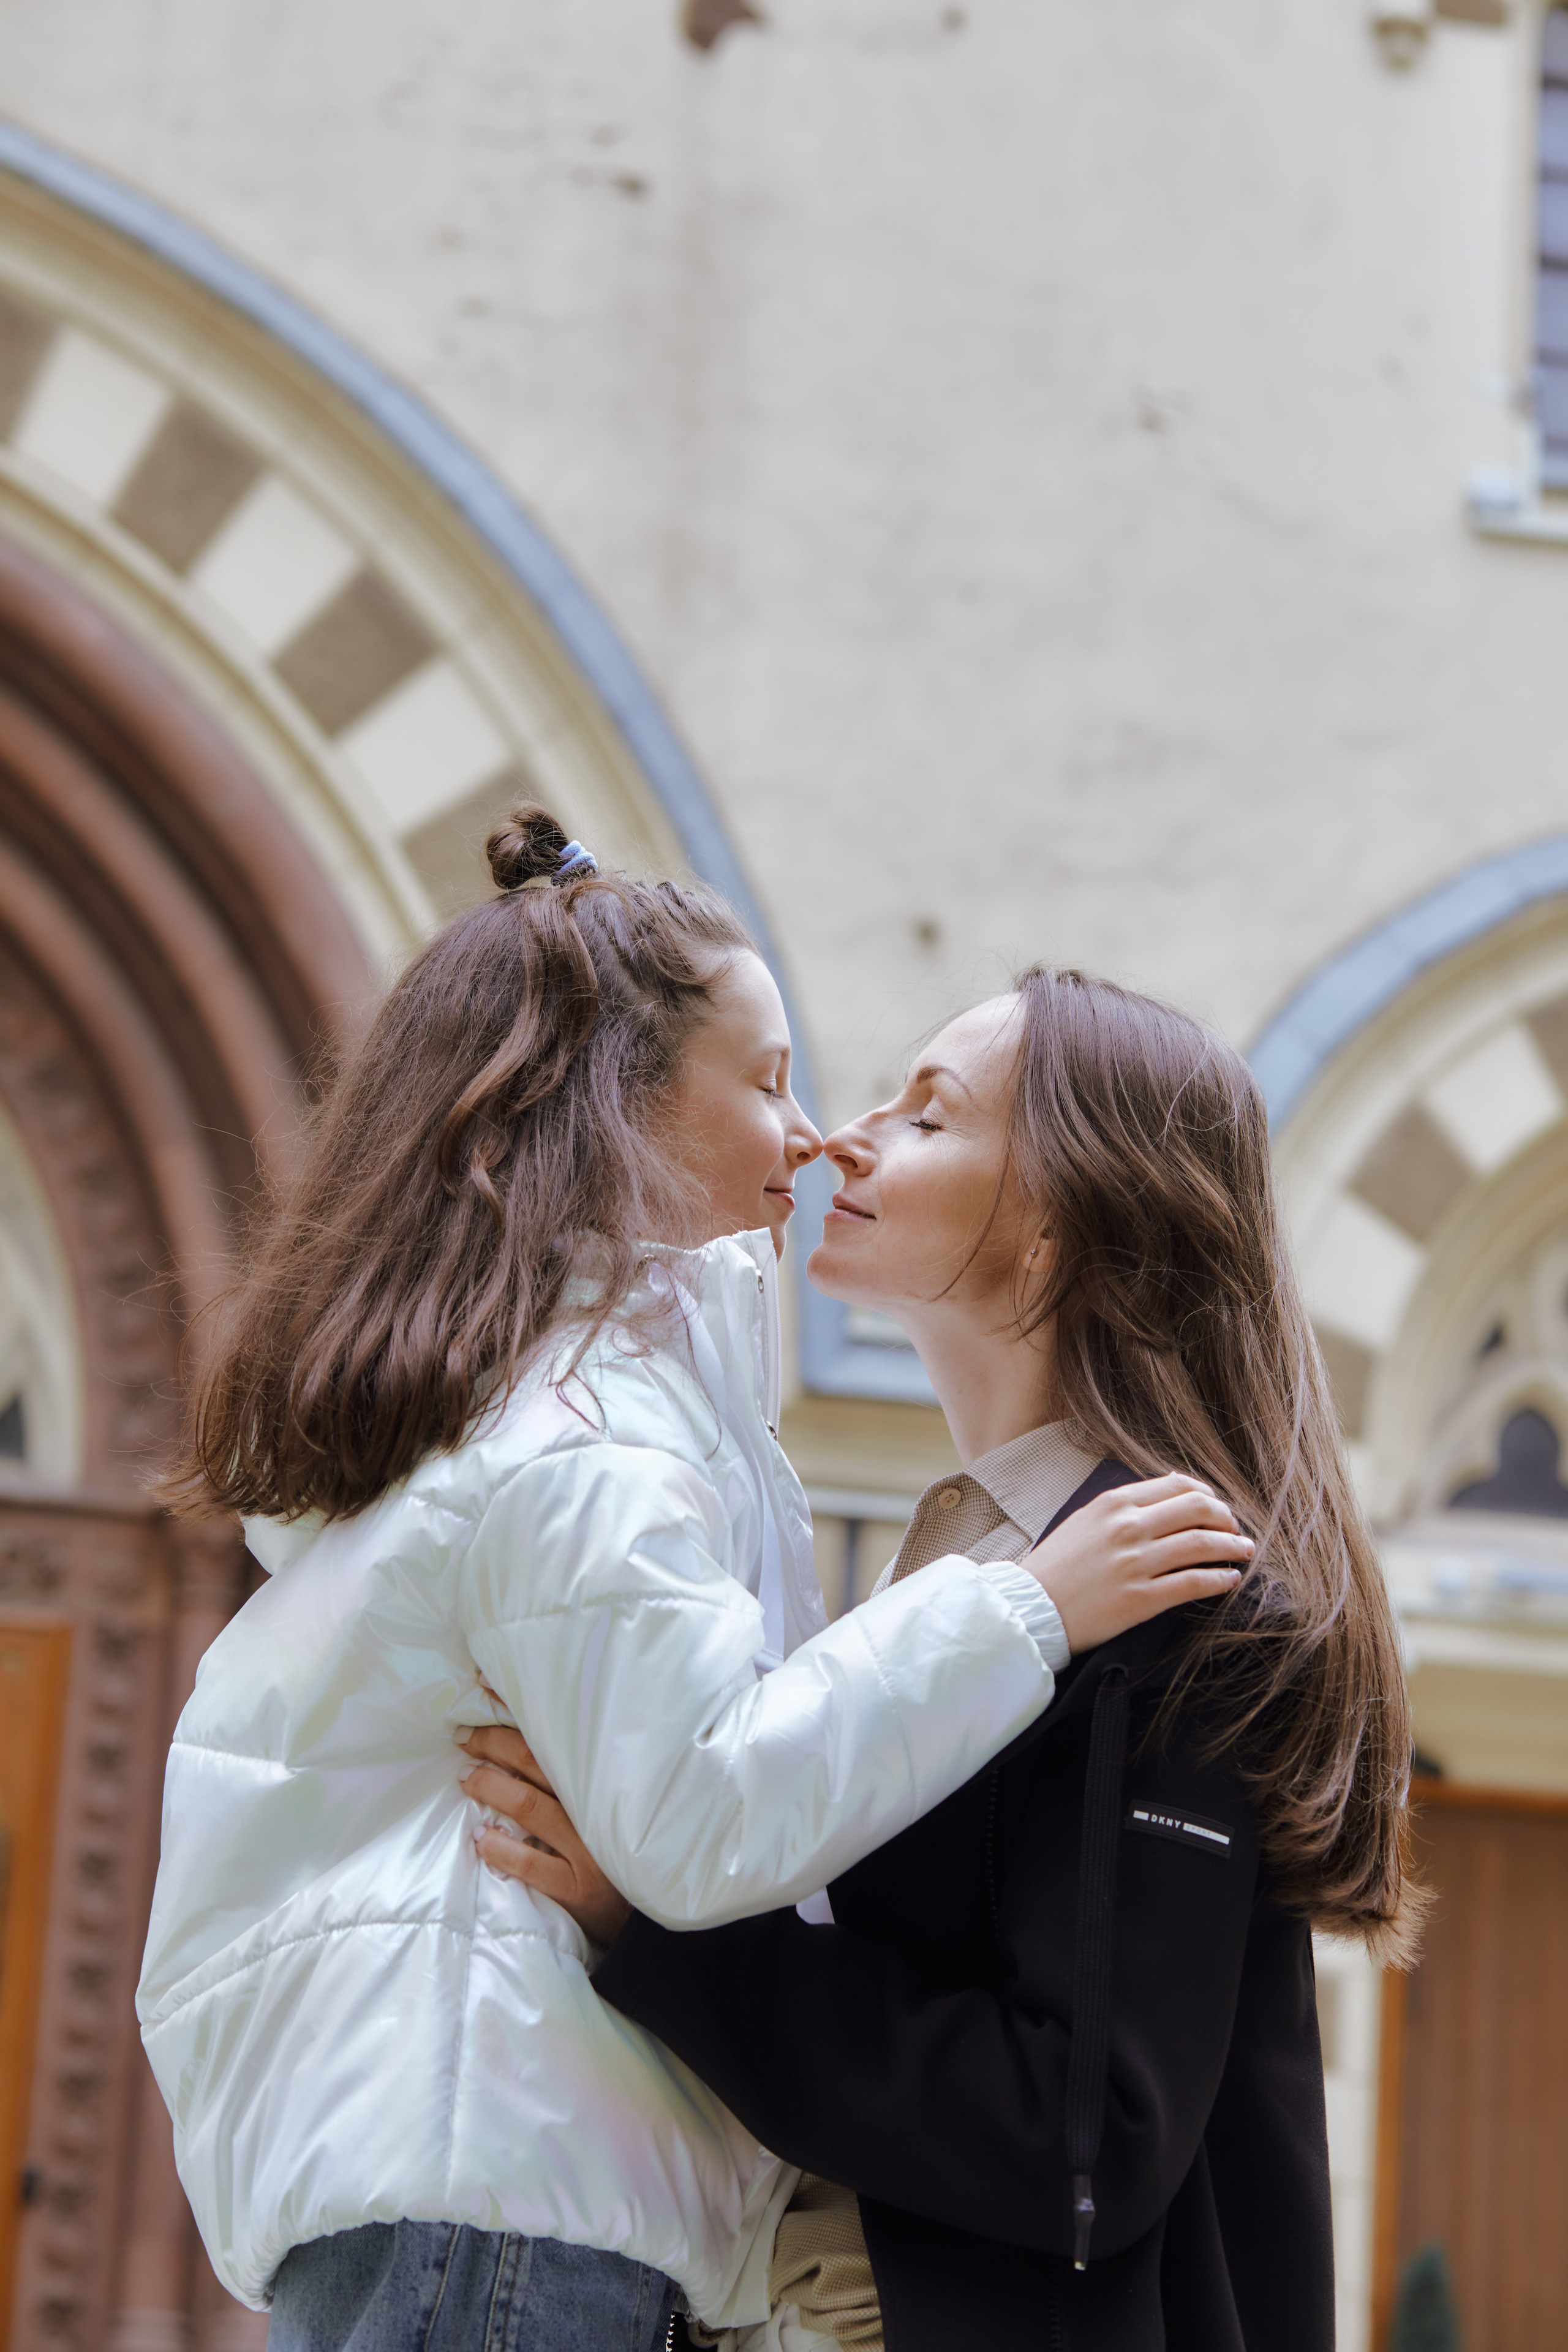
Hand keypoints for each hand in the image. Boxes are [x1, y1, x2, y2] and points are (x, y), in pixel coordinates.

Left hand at [458, 1724, 631, 1947]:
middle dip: (494, 1744)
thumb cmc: (610, 1855)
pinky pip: (530, 1862)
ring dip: (490, 1787)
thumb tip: (512, 1744)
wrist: (640, 1919)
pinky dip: (500, 1848)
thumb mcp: (597, 1812)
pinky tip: (480, 1838)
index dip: (515, 1721)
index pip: (554, 1740)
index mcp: (599, 1785)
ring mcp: (588, 1850)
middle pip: (537, 1763)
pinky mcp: (577, 1889)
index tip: (484, 1702)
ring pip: (530, 1806)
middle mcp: (594, 1811)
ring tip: (466, 1778)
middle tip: (464, 1738)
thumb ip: (566, 1782)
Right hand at [1026, 1473, 1251, 1652]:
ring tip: (1244, 1553)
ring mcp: (1136, 1563)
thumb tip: (1172, 1489)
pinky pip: (1193, 1583)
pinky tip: (1229, 1580)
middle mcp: (1128, 1527)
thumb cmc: (1058, 1565)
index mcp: (1115, 1503)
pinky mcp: (1141, 1598)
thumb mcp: (1086, 1519)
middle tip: (1237, 1531)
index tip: (1218, 1508)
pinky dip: (1219, 1579)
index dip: (1208, 1495)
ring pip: (1202, 1544)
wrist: (1030, 1606)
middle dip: (1227, 1519)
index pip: (1179, 1485)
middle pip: (1198, 1509)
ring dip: (1232, 1548)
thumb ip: (1126, 1505)